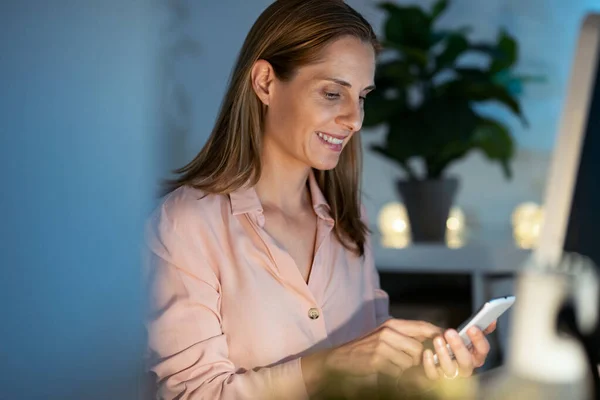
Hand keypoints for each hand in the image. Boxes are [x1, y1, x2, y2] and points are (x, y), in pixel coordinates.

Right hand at [301, 319, 441, 394]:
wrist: (340, 359)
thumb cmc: (365, 350)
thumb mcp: (385, 337)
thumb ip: (404, 337)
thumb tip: (430, 343)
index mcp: (392, 324)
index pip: (423, 326)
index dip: (437, 334)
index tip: (448, 342)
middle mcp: (389, 331)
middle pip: (420, 348)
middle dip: (420, 360)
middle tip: (415, 366)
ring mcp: (383, 344)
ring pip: (410, 361)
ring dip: (406, 369)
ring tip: (394, 368)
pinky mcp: (378, 358)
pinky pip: (398, 371)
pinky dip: (395, 375)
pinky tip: (386, 372)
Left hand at [422, 320, 496, 379]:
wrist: (428, 353)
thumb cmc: (450, 343)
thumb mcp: (463, 334)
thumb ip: (476, 328)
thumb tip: (489, 321)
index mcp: (475, 355)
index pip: (483, 350)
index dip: (479, 339)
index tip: (472, 328)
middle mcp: (465, 367)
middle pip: (467, 361)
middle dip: (459, 347)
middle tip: (450, 332)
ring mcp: (451, 374)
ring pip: (450, 369)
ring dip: (443, 354)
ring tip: (437, 339)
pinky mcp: (436, 377)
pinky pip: (434, 375)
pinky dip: (430, 364)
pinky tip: (427, 352)